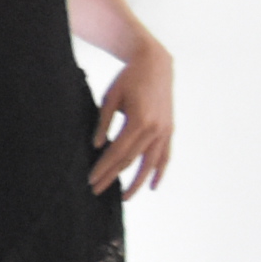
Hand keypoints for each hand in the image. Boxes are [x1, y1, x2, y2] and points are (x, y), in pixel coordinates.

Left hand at [90, 50, 173, 195]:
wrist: (155, 64)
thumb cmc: (128, 79)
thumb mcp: (110, 98)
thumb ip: (103, 123)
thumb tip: (97, 146)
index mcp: (139, 121)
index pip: (118, 152)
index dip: (104, 168)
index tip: (91, 180)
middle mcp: (155, 129)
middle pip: (131, 160)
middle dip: (113, 177)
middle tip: (97, 191)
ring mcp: (165, 130)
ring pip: (151, 163)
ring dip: (138, 181)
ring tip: (125, 197)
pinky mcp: (169, 129)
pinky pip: (165, 155)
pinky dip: (159, 171)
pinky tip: (152, 185)